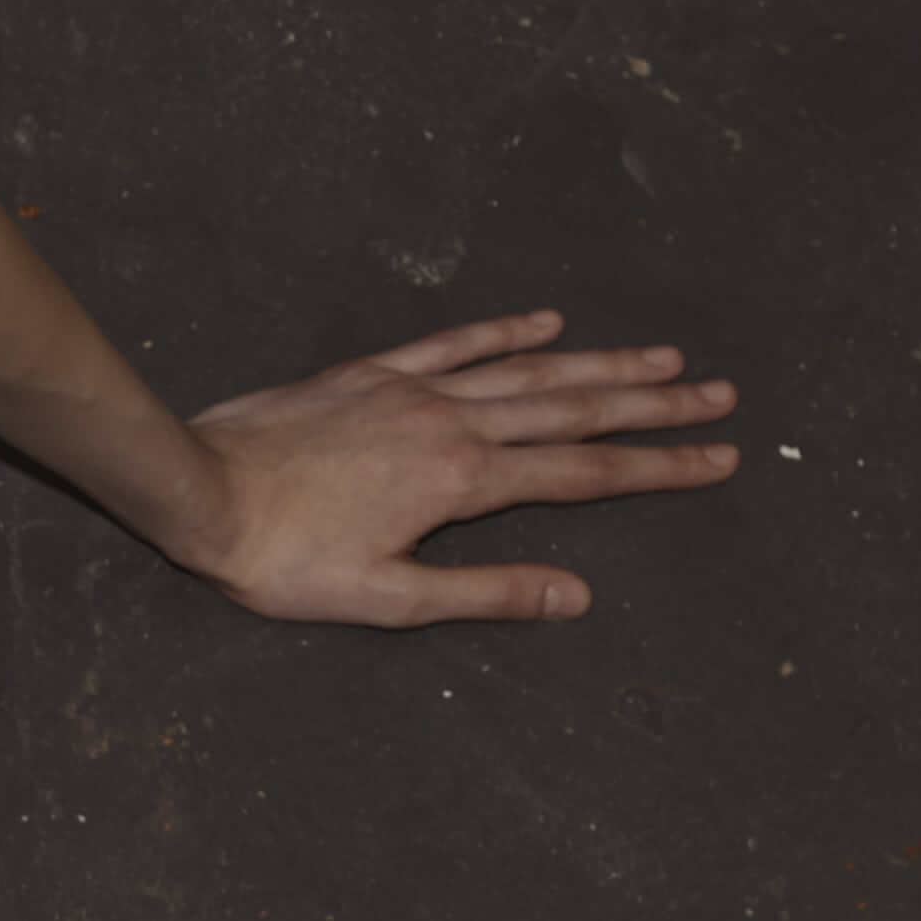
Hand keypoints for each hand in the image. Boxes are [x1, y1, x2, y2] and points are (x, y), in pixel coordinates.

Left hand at [175, 310, 739, 625]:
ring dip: (602, 361)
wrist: (198, 492)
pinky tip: (547, 320)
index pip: (586, 475)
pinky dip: (506, 330)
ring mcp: (414, 389)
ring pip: (529, 370)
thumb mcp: (387, 600)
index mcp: (464, 483)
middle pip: (576, 410)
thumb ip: (486, 593)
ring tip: (666, 355)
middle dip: (655, 405)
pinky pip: (455, 342)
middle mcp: (453, 423)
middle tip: (722, 395)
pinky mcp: (372, 372)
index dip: (660, 468)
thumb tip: (575, 596)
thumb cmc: (282, 561)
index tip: (720, 458)